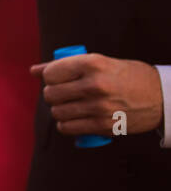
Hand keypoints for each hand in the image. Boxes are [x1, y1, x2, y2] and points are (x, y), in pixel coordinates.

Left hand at [31, 52, 163, 136]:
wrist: (161, 96)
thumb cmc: (127, 76)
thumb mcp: (100, 62)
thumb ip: (66, 66)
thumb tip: (33, 71)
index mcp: (92, 64)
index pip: (51, 73)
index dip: (49, 77)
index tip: (56, 79)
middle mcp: (94, 85)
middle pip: (50, 94)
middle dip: (52, 95)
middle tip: (61, 94)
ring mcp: (99, 107)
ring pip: (57, 112)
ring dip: (59, 111)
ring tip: (68, 107)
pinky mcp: (104, 125)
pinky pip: (68, 128)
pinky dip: (66, 125)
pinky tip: (72, 120)